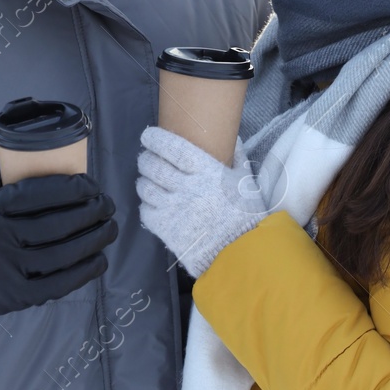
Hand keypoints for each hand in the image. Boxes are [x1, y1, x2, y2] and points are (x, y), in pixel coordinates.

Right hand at [0, 171, 117, 336]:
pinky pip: (59, 283)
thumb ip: (5, 187)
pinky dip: (84, 271)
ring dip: (94, 239)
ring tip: (108, 227)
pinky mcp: (17, 296)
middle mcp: (0, 239)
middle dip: (91, 211)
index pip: (37, 194)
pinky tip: (99, 259)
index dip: (70, 188)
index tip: (90, 184)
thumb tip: (45, 167)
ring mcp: (9, 270)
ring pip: (64, 253)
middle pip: (57, 223)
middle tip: (106, 204)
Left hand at [136, 126, 271, 277]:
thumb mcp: (246, 183)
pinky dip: (146, 204)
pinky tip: (152, 202)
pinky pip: (146, 210)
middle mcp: (187, 187)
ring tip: (147, 179)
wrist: (240, 254)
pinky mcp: (166, 229)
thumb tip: (233, 138)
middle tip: (147, 158)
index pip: (173, 148)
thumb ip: (238, 159)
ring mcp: (174, 209)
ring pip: (145, 187)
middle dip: (146, 159)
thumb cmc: (246, 216)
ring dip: (143, 180)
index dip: (157, 140)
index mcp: (207, 172)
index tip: (148, 135)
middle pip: (154, 166)